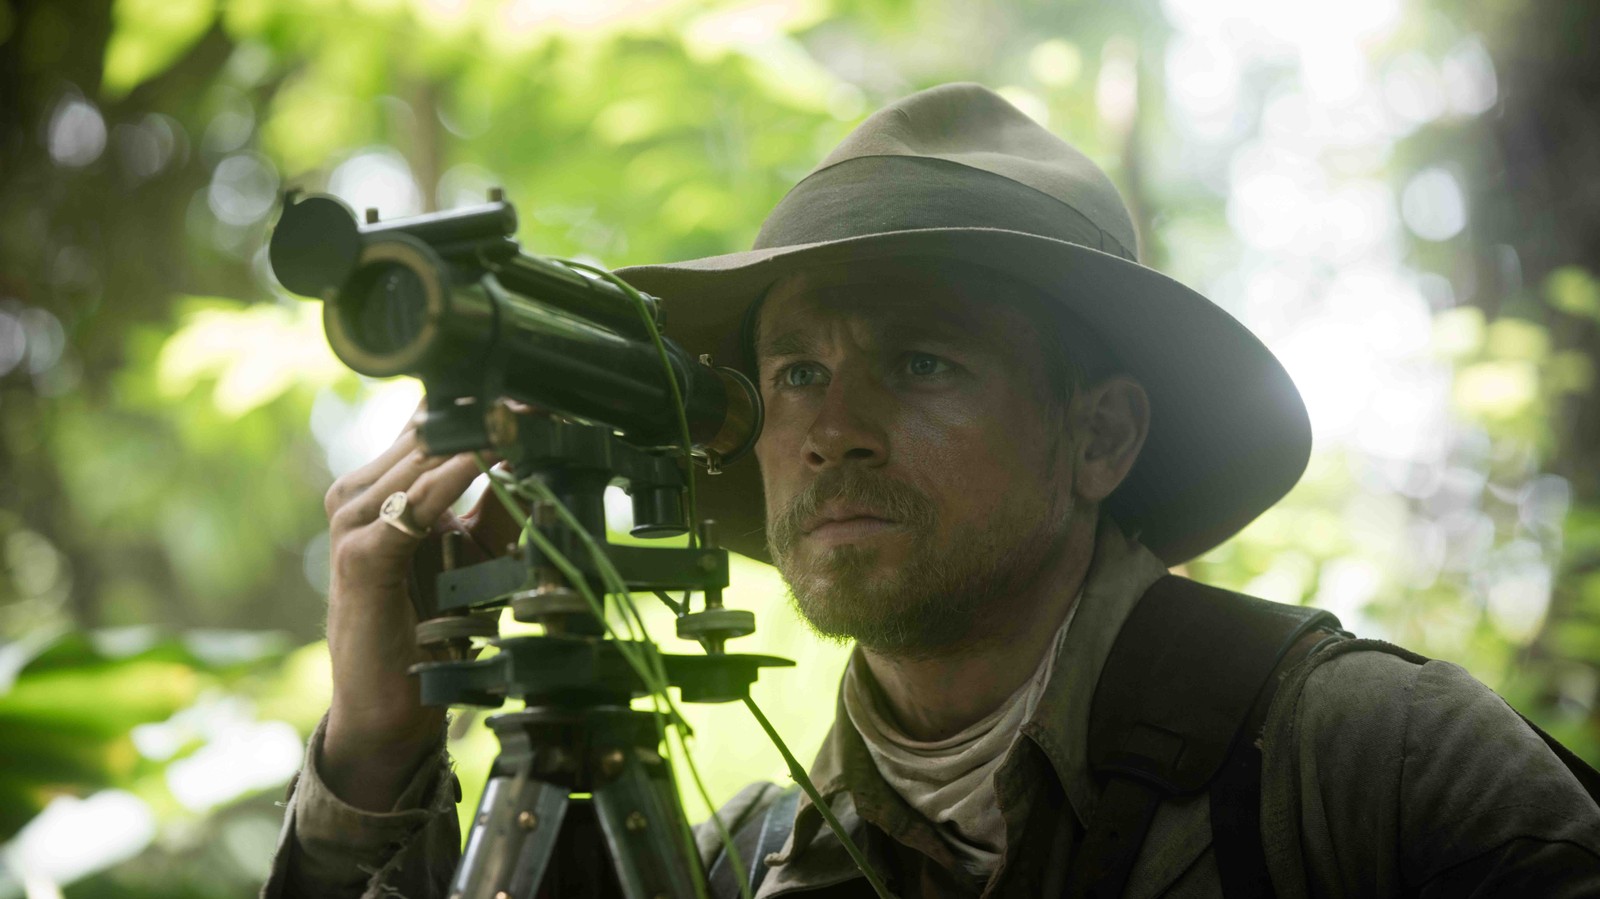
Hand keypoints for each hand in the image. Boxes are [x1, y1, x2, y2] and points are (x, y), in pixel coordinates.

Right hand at [317, 400, 519, 810]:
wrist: (391, 704)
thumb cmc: (431, 626)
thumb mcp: (475, 552)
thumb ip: (499, 502)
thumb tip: (540, 450)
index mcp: (381, 486)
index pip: (428, 424)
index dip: (481, 403)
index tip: (537, 385)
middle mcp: (358, 494)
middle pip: (425, 432)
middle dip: (486, 413)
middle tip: (542, 389)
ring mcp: (351, 522)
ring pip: (419, 459)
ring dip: (475, 436)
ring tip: (523, 412)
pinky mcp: (358, 556)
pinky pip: (413, 504)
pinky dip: (452, 478)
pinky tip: (487, 456)